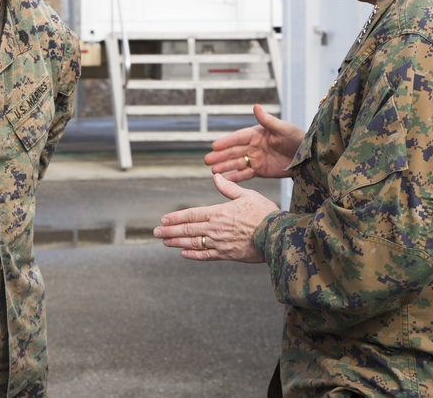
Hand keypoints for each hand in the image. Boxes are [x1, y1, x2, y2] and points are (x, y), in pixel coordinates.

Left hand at [153, 174, 277, 262]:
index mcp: (218, 212)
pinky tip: (183, 253)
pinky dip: (193, 255)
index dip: (175, 217)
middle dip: (170, 231)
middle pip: (187, 230)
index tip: (163, 220)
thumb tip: (216, 177)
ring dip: (177, 242)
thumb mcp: (247, 195)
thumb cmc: (264, 213)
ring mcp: (220, 243)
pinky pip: (206, 255)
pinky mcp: (227, 254)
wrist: (277, 235)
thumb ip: (228, 188)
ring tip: (164, 242)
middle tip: (156, 232)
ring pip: (193, 243)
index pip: (191, 214)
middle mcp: (215, 229)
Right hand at [204, 104, 304, 181]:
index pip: (238, 138)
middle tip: (207, 160)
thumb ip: (268, 120)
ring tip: (213, 172)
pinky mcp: (260, 171)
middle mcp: (254, 146)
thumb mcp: (283, 128)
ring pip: (237, 163)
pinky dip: (235, 177)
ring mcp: (256, 159)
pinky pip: (245, 174)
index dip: (226, 142)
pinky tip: (225, 180)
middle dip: (220, 156)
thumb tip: (255, 106)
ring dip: (225, 167)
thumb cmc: (298, 138)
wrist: (309, 157)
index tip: (214, 146)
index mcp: (257, 134)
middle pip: (234, 151)